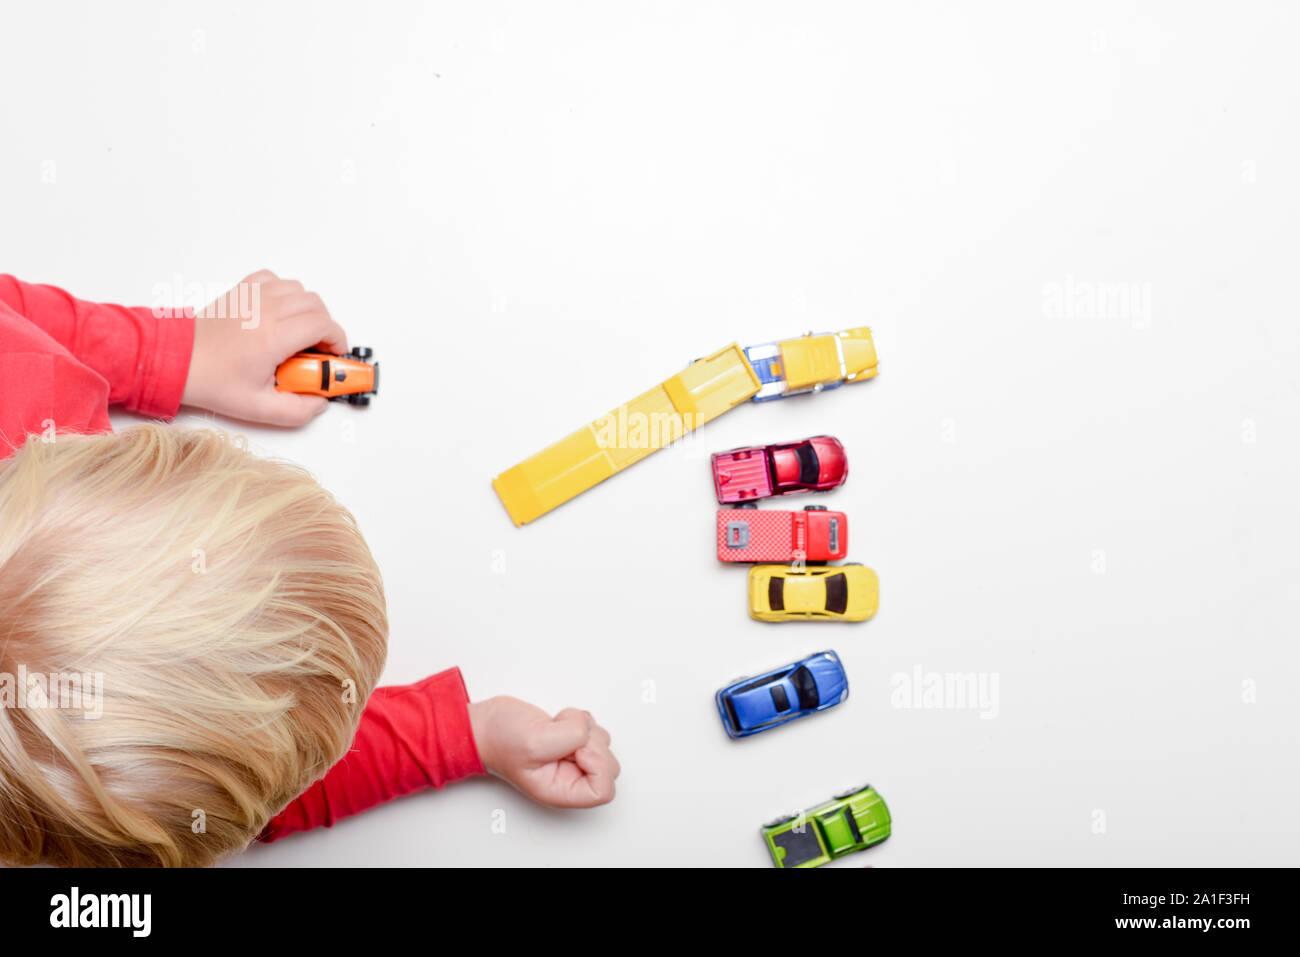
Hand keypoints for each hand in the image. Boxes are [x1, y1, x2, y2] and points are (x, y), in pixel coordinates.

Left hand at [181, 269, 347, 425]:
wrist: (176, 360)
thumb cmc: (212, 381)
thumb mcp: (259, 408)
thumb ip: (297, 410)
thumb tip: (320, 402)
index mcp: (272, 338)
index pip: (322, 325)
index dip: (338, 340)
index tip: (334, 355)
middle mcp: (264, 311)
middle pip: (316, 305)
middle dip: (326, 327)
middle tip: (318, 349)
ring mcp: (252, 297)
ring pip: (299, 290)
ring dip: (308, 310)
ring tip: (300, 332)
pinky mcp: (241, 291)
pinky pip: (275, 280)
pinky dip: (285, 292)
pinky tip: (280, 312)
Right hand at [468, 697, 619, 807]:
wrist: (485, 724)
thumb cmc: (500, 740)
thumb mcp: (534, 741)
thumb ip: (571, 736)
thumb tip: (588, 730)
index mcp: (561, 791)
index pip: (604, 790)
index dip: (598, 765)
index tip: (578, 750)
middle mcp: (570, 778)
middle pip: (609, 765)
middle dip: (591, 742)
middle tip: (564, 736)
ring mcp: (572, 759)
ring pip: (602, 743)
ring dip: (583, 727)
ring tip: (556, 727)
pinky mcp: (570, 739)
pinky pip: (592, 727)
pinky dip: (579, 718)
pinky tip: (557, 721)